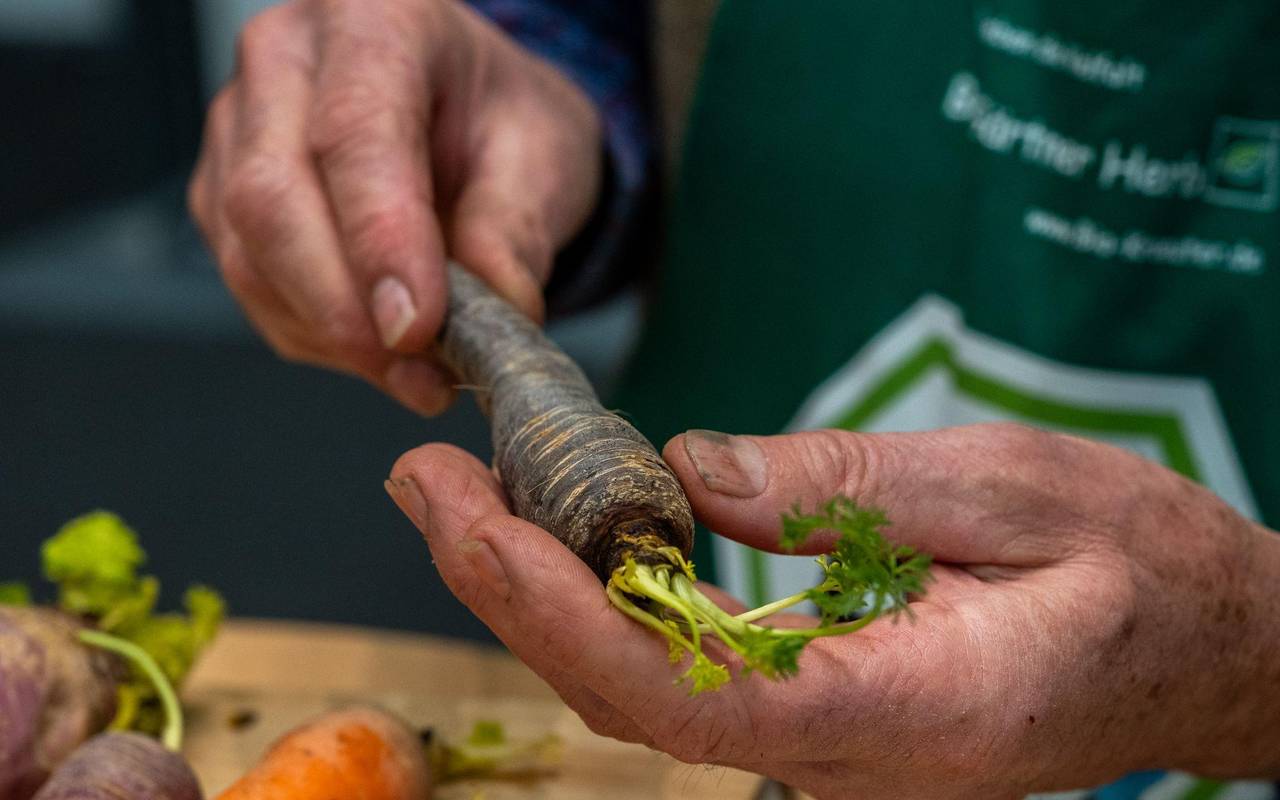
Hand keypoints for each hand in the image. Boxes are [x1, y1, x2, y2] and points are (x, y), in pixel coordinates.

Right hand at [189, 0, 601, 414]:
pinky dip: (314, 336)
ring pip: (247, 253)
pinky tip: (376, 351)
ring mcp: (238, 128)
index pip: (354, 133)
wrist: (469, 113)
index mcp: (373, 21)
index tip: (418, 327)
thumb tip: (494, 310)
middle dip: (342, 309)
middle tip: (420, 374)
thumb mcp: (544, 156)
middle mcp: (284, 62)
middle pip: (269, 197)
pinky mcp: (222, 195)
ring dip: (330, 336)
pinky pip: (249, 284)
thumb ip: (516, 228)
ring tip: (417, 375)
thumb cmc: (501, 118)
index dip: (379, 240)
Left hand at [385, 423, 1279, 798]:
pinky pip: (691, 669)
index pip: (681, 688)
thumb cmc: (1134, 568)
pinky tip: (565, 532)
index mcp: (897, 712)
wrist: (1199, 647)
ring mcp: (826, 744)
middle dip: (511, 590)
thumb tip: (691, 468)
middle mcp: (842, 755)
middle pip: (634, 695)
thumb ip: (847, 486)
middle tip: (425, 480)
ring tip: (464, 492)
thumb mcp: (1012, 487)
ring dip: (544, 592)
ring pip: (648, 688)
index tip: (473, 520)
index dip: (558, 611)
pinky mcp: (821, 712)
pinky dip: (610, 599)